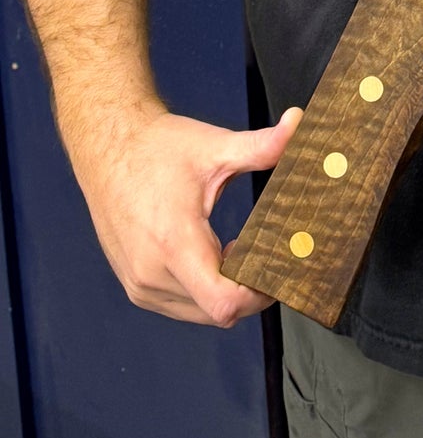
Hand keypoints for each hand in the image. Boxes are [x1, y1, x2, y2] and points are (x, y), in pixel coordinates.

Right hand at [69, 103, 301, 325]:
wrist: (108, 149)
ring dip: (225, 292)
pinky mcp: (135, 285)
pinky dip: (203, 291)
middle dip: (249, 292)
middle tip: (270, 258)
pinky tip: (215, 256)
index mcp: (174, 243)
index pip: (222, 302)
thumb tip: (299, 123)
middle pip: (216, 313)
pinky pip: (179, 305)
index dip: (258, 296)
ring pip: (198, 314)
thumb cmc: (158, 149)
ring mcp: (140, 284)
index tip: (278, 271)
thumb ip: (262, 145)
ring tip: (242, 253)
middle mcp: (152, 273)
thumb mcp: (215, 146)